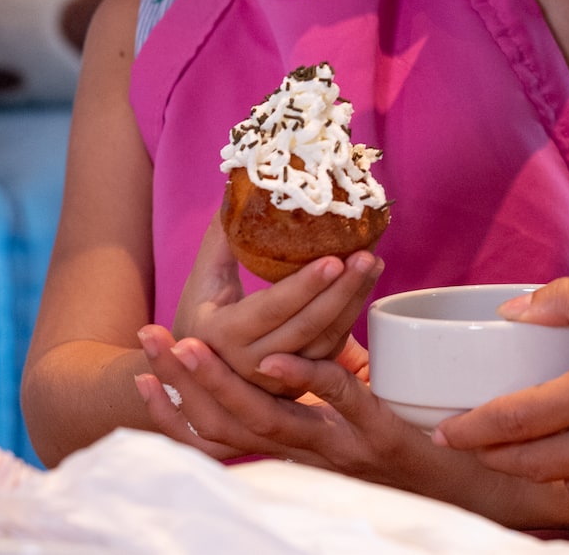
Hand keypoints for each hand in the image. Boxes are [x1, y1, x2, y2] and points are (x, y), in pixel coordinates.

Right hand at [132, 332, 520, 515]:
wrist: (489, 494)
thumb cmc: (426, 457)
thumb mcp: (362, 427)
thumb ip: (331, 397)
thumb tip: (305, 353)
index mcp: (301, 456)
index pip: (222, 438)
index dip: (177, 412)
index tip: (140, 378)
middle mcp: (311, 460)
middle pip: (227, 425)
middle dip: (183, 384)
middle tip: (148, 343)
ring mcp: (343, 452)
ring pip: (267, 418)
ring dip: (222, 381)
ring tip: (189, 344)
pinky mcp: (384, 440)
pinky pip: (340, 406)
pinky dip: (308, 380)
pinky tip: (281, 358)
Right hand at [167, 215, 380, 394]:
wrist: (196, 370)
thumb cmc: (200, 313)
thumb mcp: (203, 279)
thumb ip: (222, 238)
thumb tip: (241, 188)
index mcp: (221, 334)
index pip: (272, 308)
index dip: (305, 286)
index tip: (335, 258)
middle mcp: (249, 363)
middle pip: (306, 327)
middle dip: (342, 291)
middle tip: (368, 255)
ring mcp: (276, 377)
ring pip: (324, 342)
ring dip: (353, 302)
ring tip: (373, 264)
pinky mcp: (297, 381)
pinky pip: (330, 351)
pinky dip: (350, 317)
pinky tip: (364, 286)